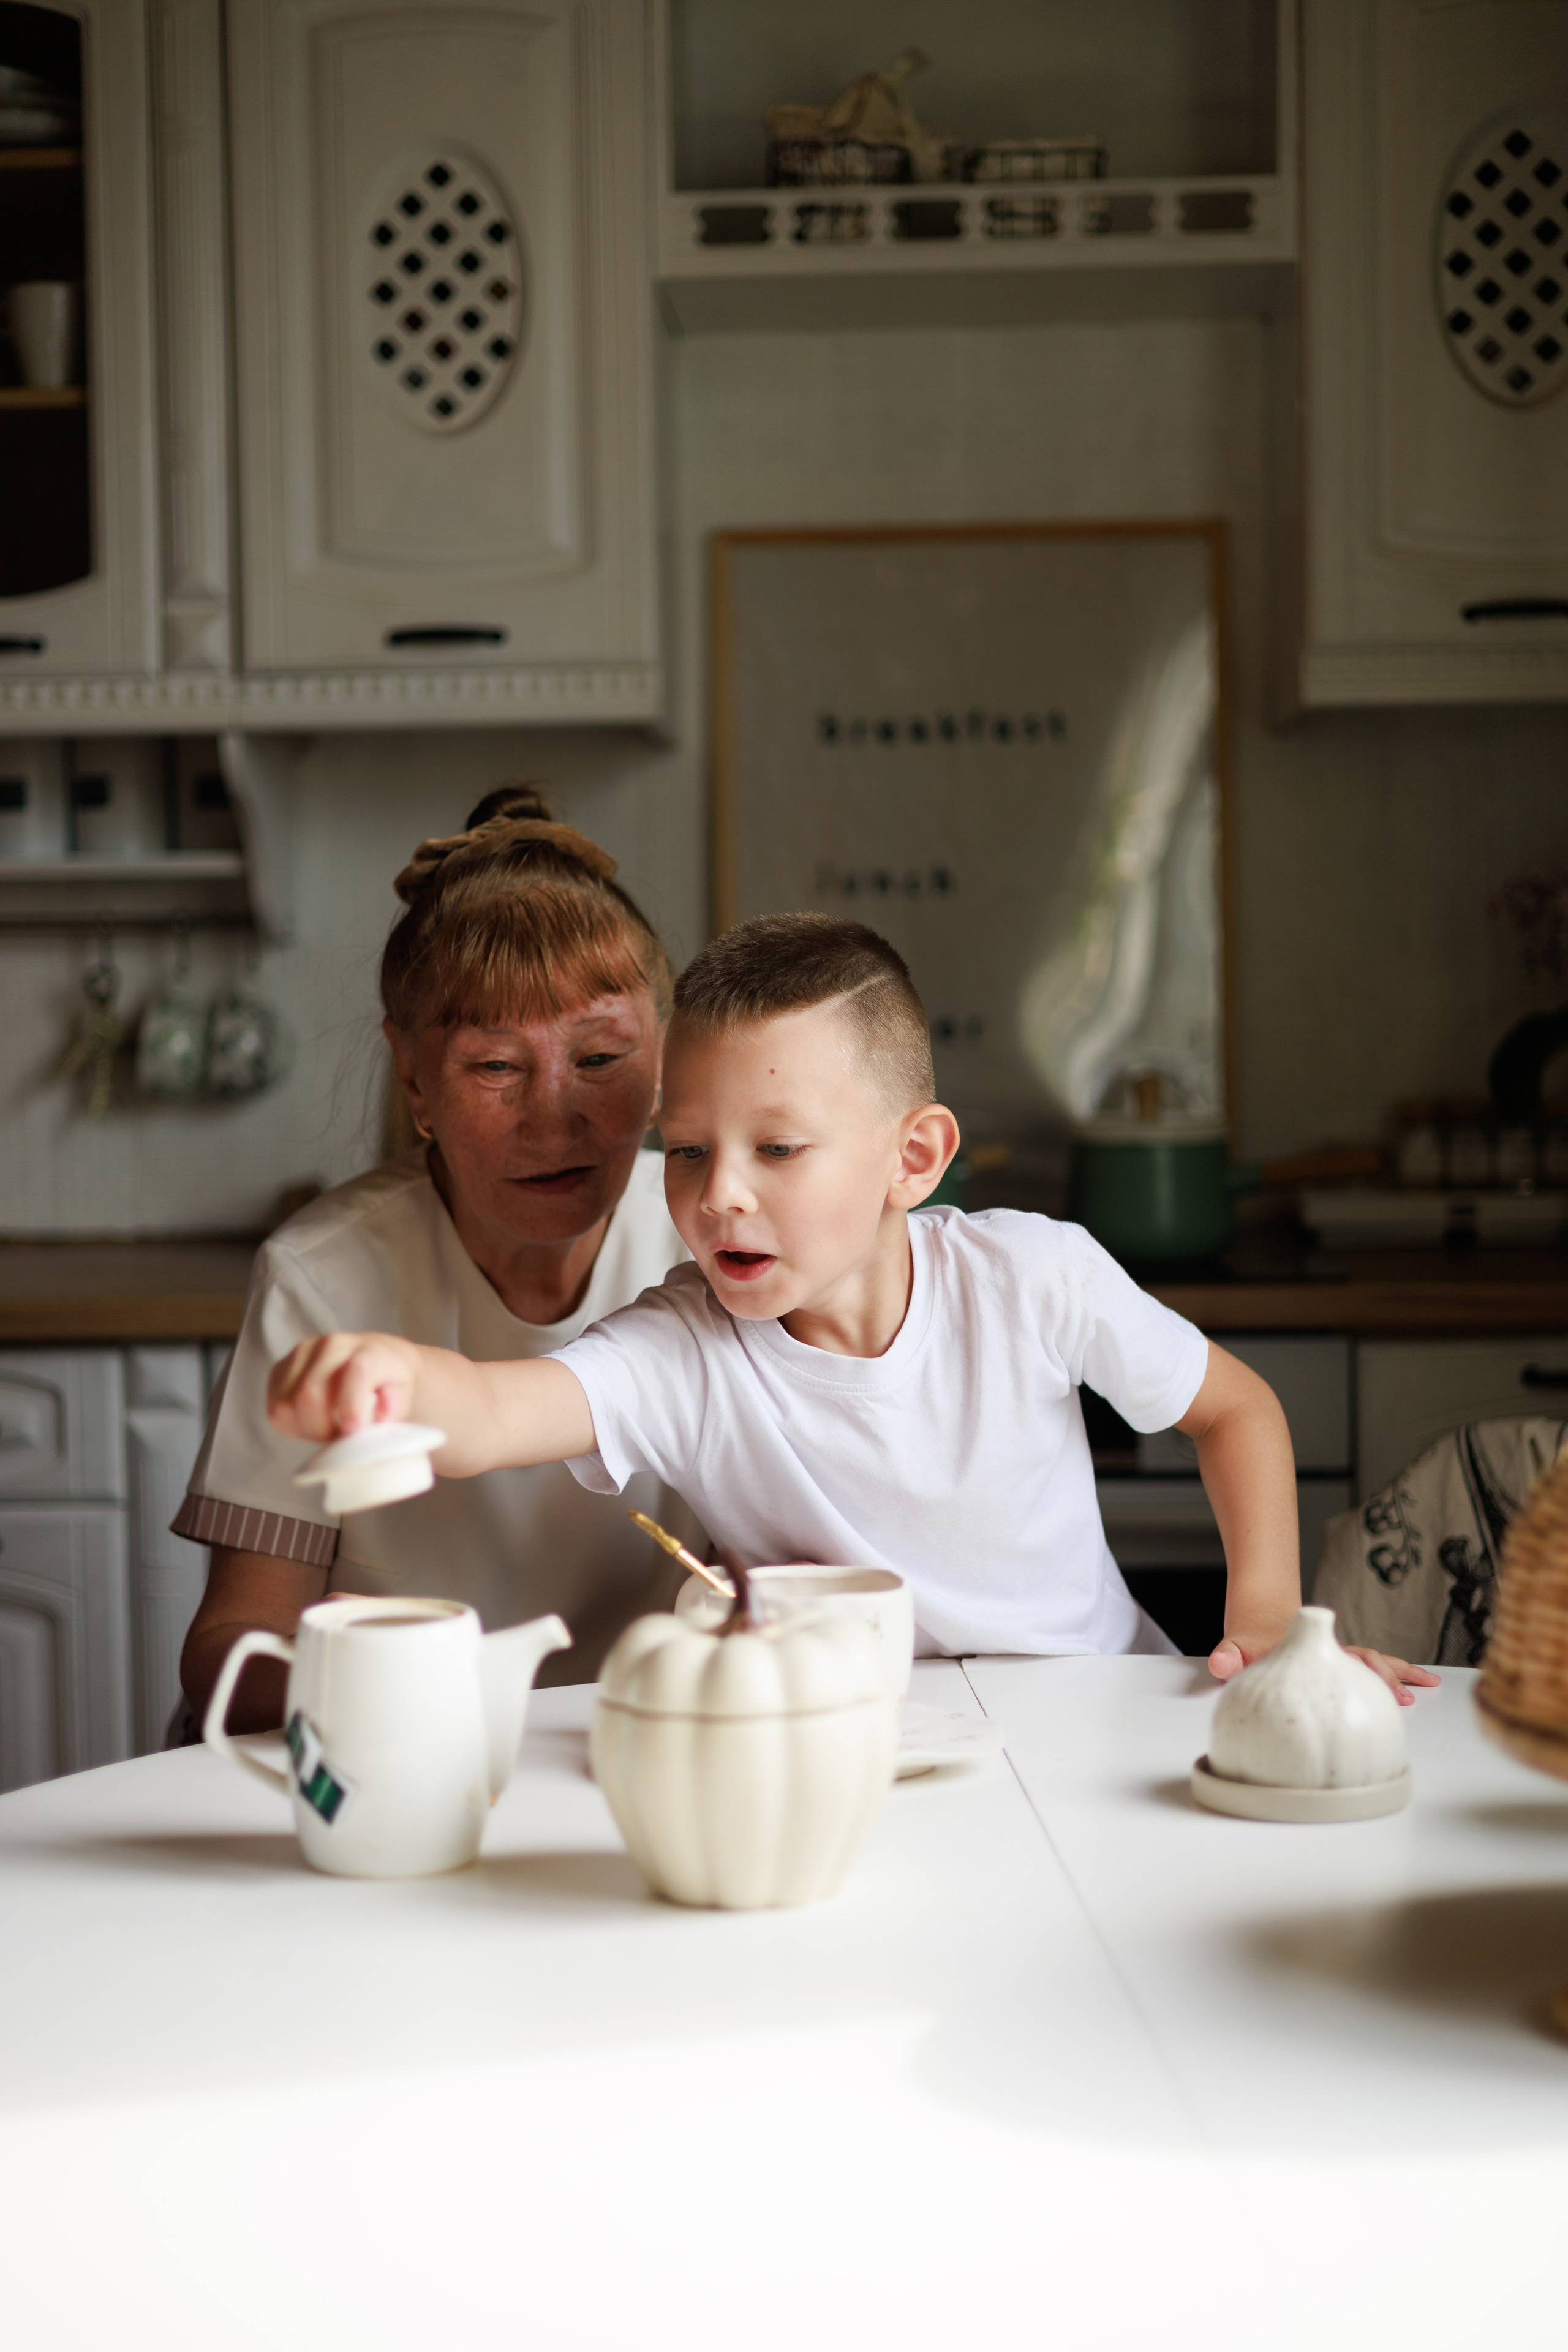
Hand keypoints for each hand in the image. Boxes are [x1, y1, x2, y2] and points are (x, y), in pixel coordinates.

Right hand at [267, 1333, 422, 1441]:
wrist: (377, 1361)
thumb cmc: (390, 1383)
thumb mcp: (404, 1395)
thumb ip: (395, 1404)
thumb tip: (383, 1409)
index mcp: (370, 1350)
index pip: (356, 1372)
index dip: (351, 1406)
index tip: (353, 1430)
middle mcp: (333, 1344)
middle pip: (310, 1394)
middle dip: (322, 1428)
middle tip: (339, 1436)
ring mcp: (303, 1353)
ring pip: (285, 1404)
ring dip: (305, 1427)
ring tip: (328, 1426)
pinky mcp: (282, 1367)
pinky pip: (274, 1408)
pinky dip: (291, 1423)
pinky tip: (311, 1420)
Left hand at [1208, 1626, 1439, 1706]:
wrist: (1255, 1617)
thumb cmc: (1248, 1638)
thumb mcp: (1234, 1646)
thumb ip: (1227, 1655)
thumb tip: (1220, 1664)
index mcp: (1313, 1649)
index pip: (1348, 1658)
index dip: (1370, 1671)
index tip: (1389, 1688)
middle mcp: (1332, 1652)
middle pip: (1370, 1659)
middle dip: (1392, 1677)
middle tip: (1410, 1697)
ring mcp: (1337, 1658)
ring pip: (1376, 1662)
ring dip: (1401, 1673)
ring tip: (1429, 1685)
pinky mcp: (1337, 1666)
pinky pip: (1370, 1670)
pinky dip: (1392, 1676)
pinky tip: (1411, 1690)